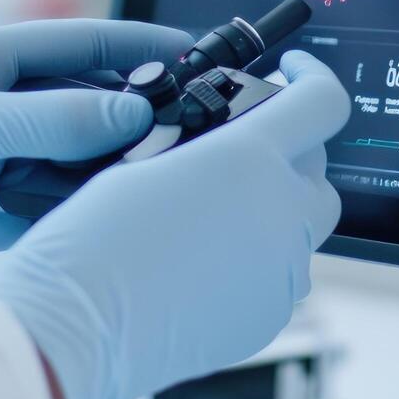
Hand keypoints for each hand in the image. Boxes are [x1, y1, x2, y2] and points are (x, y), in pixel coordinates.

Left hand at [0, 20, 191, 309]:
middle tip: (186, 134)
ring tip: (147, 185)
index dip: (138, 45)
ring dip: (98, 172)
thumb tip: (131, 109)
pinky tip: (90, 222)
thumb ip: (50, 118)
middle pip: (79, 102)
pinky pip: (36, 203)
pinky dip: (61, 213)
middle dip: (129, 118)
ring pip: (64, 157)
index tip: (196, 53)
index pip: (78, 40)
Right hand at [0, 50, 348, 398]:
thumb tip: (230, 143)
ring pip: (303, 224)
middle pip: (316, 166)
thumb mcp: (148, 159)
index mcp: (249, 158)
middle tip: (239, 151)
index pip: (321, 101)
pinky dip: (256, 259)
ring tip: (213, 213)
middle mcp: (281, 213)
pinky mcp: (269, 316)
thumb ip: (211, 146)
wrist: (76, 325)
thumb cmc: (93, 242)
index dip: (312, 76)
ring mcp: (281, 271)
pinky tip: (203, 260)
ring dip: (274, 207)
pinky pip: (281, 274)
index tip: (294, 72)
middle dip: (287, 149)